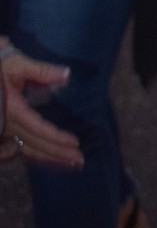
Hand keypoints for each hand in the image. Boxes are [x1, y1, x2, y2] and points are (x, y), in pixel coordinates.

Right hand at [0, 49, 83, 166]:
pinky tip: (48, 158)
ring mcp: (4, 130)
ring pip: (26, 150)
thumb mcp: (17, 64)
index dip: (56, 138)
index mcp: (13, 110)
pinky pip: (19, 147)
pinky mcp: (3, 131)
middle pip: (34, 144)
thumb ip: (41, 71)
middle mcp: (7, 124)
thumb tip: (66, 74)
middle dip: (57, 154)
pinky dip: (35, 155)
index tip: (74, 143)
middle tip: (79, 160)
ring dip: (48, 157)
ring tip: (69, 163)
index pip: (37, 129)